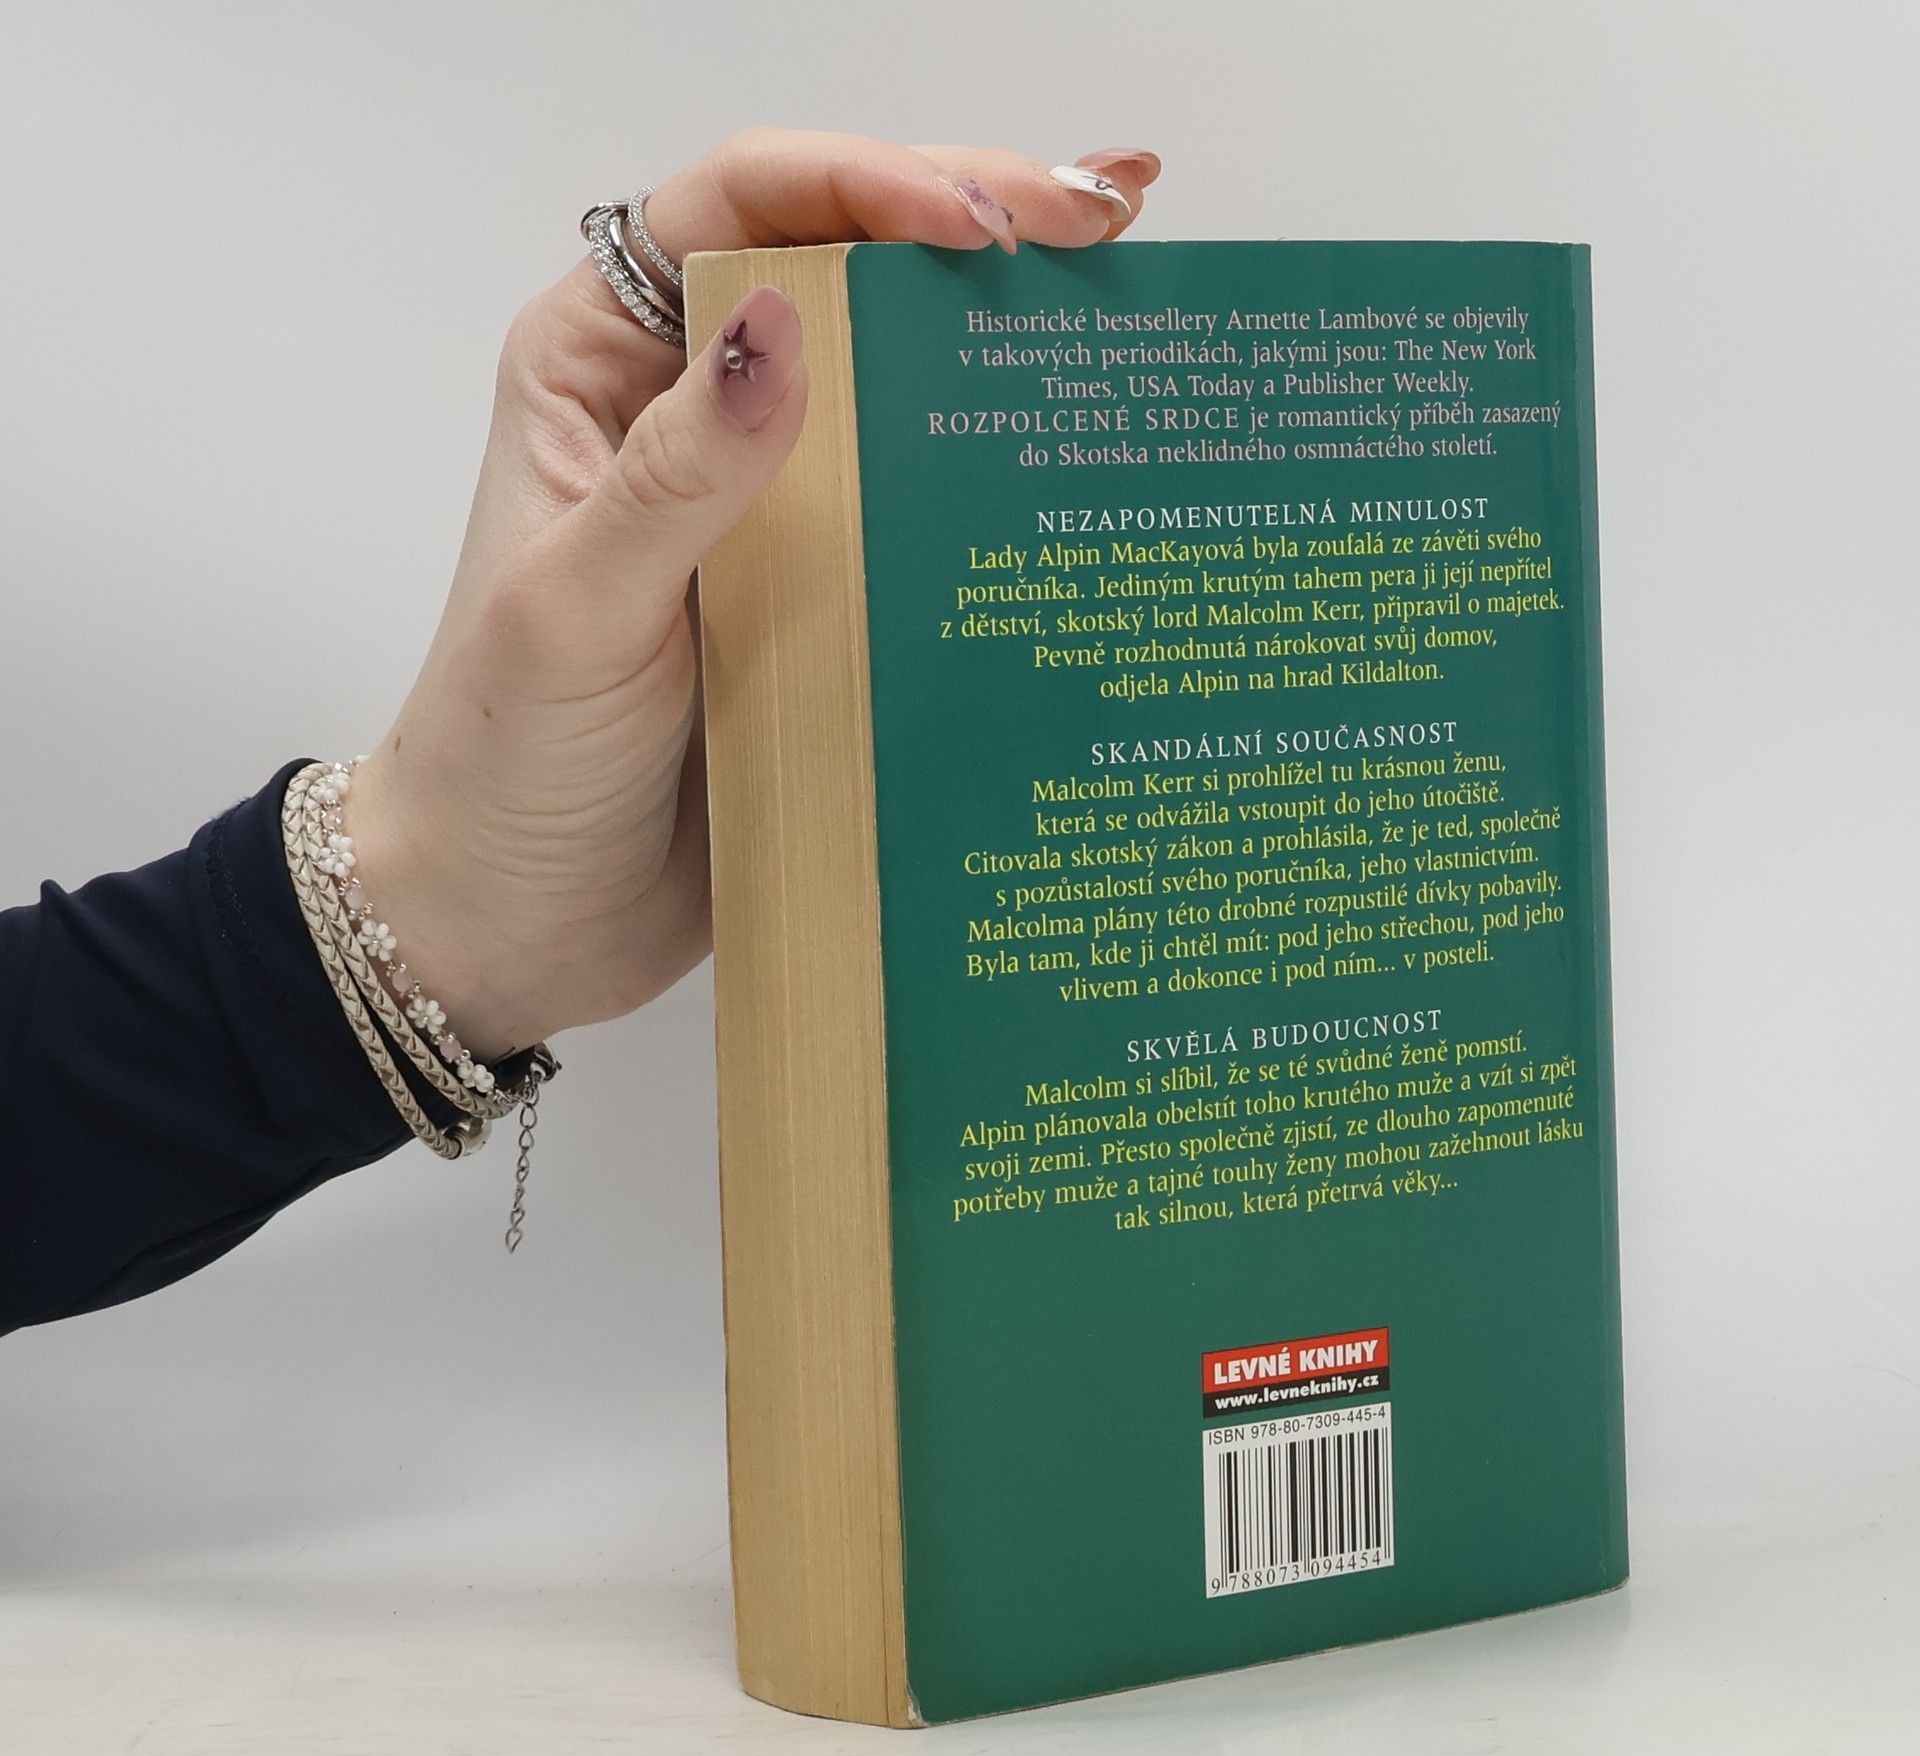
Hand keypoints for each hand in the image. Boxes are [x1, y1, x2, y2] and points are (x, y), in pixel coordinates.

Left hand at [348, 130, 1161, 1059]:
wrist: (518, 921)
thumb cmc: (506, 761)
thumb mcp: (576, 612)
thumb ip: (679, 477)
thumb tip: (788, 326)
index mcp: (604, 368)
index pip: (739, 213)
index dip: (868, 184)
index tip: (986, 224)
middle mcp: (694, 418)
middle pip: (842, 277)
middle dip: (974, 232)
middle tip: (1111, 226)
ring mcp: (767, 513)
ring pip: (896, 391)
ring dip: (1003, 349)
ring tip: (1128, 319)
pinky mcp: (822, 604)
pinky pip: (917, 519)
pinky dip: (997, 489)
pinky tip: (1083, 472)